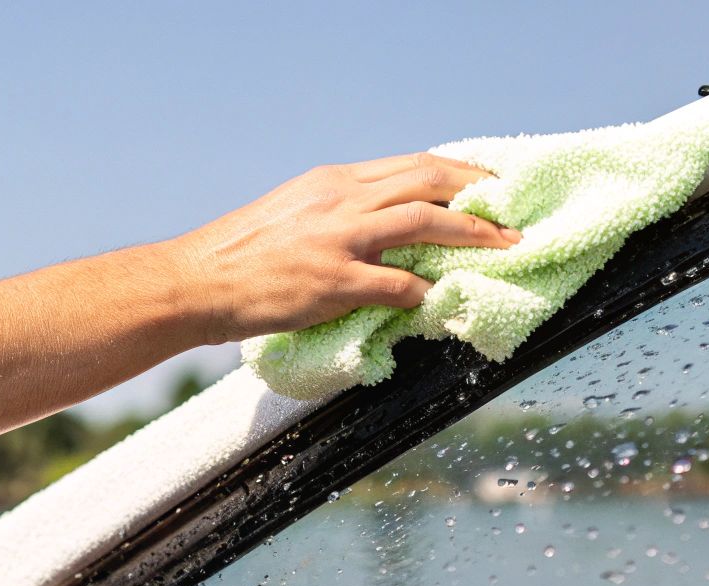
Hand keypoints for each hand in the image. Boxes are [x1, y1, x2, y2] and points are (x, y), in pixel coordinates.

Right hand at [169, 153, 518, 342]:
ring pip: (425, 221)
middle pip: (428, 181)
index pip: (411, 165)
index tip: (486, 185)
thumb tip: (381, 224)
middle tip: (510, 215)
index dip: (457, 172)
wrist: (198, 280)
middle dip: (478, 195)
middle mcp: (342, 200)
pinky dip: (426, 289)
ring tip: (503, 247)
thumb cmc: (241, 255)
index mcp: (333, 181)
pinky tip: (439, 297)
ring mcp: (340, 239)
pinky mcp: (334, 281)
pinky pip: (398, 282)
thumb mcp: (294, 212)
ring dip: (473, 233)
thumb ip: (338, 212)